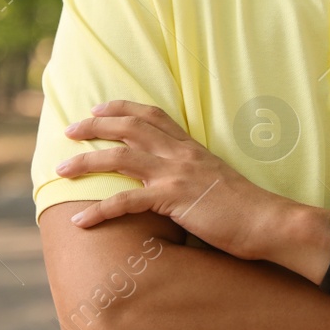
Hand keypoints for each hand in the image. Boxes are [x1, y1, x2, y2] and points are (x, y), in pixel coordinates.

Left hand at [55, 99, 292, 260]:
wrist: (268, 221)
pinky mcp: (173, 200)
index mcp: (190, 147)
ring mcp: (175, 175)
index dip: (122, 108)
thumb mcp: (217, 180)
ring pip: (120, 157)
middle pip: (128, 128)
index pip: (152, 115)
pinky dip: (99, 211)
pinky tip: (80, 221)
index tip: (97, 108)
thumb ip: (194, 174)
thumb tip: (177, 182)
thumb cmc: (246, 208)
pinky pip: (126, 202)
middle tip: (69, 129)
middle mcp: (180, 154)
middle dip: (94, 125)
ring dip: (86, 161)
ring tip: (61, 170)